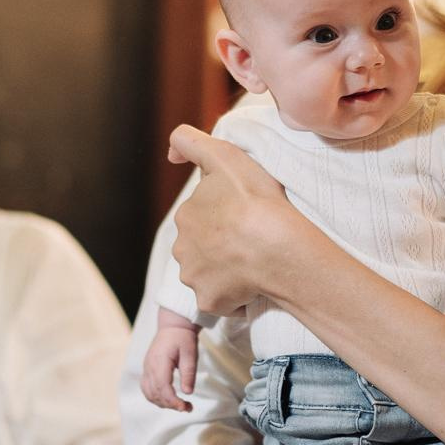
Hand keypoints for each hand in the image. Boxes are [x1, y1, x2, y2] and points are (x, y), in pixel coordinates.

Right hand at [142, 325, 198, 410]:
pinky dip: (156, 397)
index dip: (172, 401)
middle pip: (155, 393)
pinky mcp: (147, 369)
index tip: (185, 407)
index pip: (162, 387)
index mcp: (160, 361)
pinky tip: (168, 399)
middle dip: (170, 404)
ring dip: (163, 403)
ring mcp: (146, 368)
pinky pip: (146, 388)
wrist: (173, 325)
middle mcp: (149, 366)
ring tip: (180, 405)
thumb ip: (189, 373)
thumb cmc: (183, 338)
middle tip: (188, 408)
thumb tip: (188, 393)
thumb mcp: (190, 354)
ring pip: (149, 393)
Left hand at [167, 124, 307, 314]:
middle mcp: (182, 247)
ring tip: (254, 263)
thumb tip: (170, 153)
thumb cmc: (254, 199)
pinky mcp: (208, 301)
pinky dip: (234, 296)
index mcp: (185, 215)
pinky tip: (254, 284)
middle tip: (251, 240)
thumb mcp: (222, 156)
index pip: (203, 217)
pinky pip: (220, 300)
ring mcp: (193, 277)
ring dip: (226, 271)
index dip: (225, 216)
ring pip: (208, 274)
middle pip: (202, 247)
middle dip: (220, 245)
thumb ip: (190, 143)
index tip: (245, 216)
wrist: (275, 245)